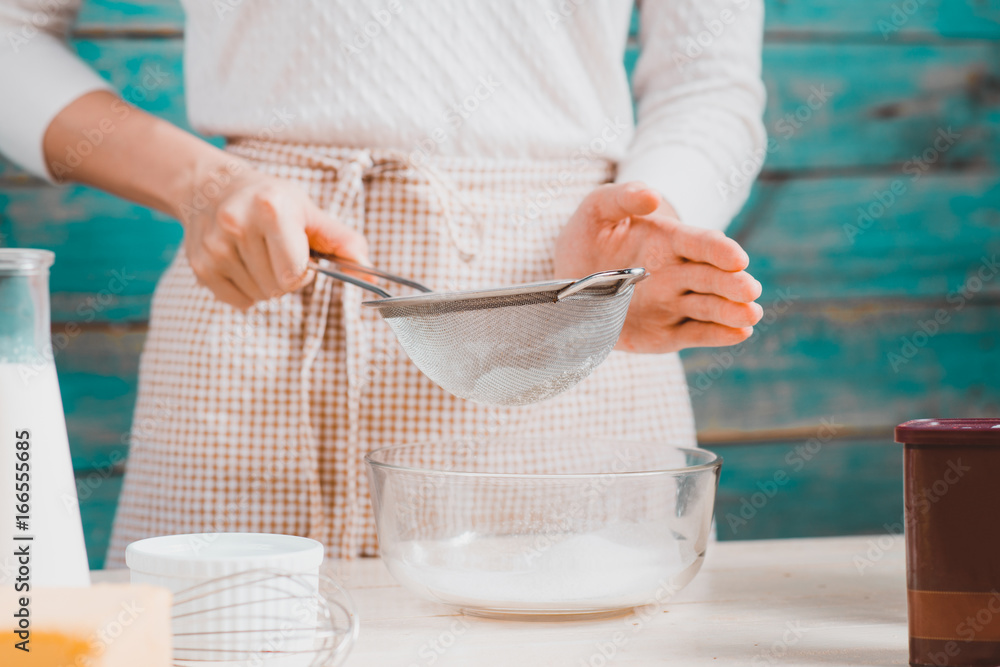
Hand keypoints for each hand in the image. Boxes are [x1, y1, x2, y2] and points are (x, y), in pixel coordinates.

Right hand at [178, 163, 368, 308]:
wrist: (213, 188)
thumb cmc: (272, 201)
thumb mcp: (311, 212)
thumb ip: (344, 243)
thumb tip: (371, 274)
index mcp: (271, 208)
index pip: (294, 273)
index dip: (303, 272)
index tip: (299, 256)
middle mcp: (237, 225)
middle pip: (277, 288)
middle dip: (286, 279)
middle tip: (277, 253)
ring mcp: (214, 247)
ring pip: (259, 297)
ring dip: (267, 285)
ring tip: (259, 255)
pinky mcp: (200, 266)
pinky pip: (238, 302)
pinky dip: (247, 292)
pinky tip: (242, 265)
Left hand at [555, 182, 762, 353]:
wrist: (570, 279)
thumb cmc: (589, 236)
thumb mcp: (597, 209)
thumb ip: (624, 198)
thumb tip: (652, 196)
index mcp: (669, 240)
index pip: (700, 243)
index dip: (719, 250)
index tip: (737, 258)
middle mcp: (678, 273)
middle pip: (711, 278)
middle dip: (732, 284)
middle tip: (749, 289)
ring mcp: (674, 304)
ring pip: (708, 308)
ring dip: (731, 312)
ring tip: (751, 315)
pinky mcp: (665, 333)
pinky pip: (693, 334)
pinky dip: (716, 336)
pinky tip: (739, 335)